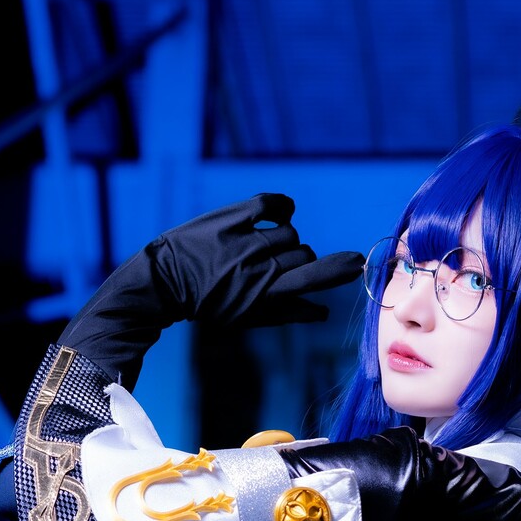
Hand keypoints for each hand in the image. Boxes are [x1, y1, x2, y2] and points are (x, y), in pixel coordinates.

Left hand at [146, 192, 363, 330]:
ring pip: (290, 232)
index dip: (338, 269)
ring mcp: (244, 241)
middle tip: (272, 264)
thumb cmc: (208, 305)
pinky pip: (271, 204)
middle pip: (303, 253)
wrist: (163, 283)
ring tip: (261, 246)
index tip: (358, 261)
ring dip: (284, 238)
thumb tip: (325, 313)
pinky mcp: (231, 218)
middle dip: (297, 259)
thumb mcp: (246, 316)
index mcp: (264, 295)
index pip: (311, 278)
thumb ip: (288, 313)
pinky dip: (281, 206)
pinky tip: (277, 213)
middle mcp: (258, 267)